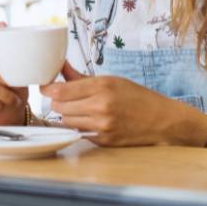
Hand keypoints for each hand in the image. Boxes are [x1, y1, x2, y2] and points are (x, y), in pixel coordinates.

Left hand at [41, 62, 204, 146]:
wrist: (162, 120)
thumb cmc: (137, 97)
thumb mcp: (111, 80)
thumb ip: (81, 76)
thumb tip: (60, 66)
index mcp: (102, 86)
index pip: (61, 91)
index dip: (48, 88)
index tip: (45, 86)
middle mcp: (101, 106)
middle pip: (59, 107)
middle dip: (56, 102)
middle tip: (62, 97)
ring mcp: (102, 126)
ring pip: (66, 121)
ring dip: (66, 114)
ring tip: (76, 108)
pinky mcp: (103, 140)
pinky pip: (79, 132)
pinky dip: (78, 125)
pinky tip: (87, 119)